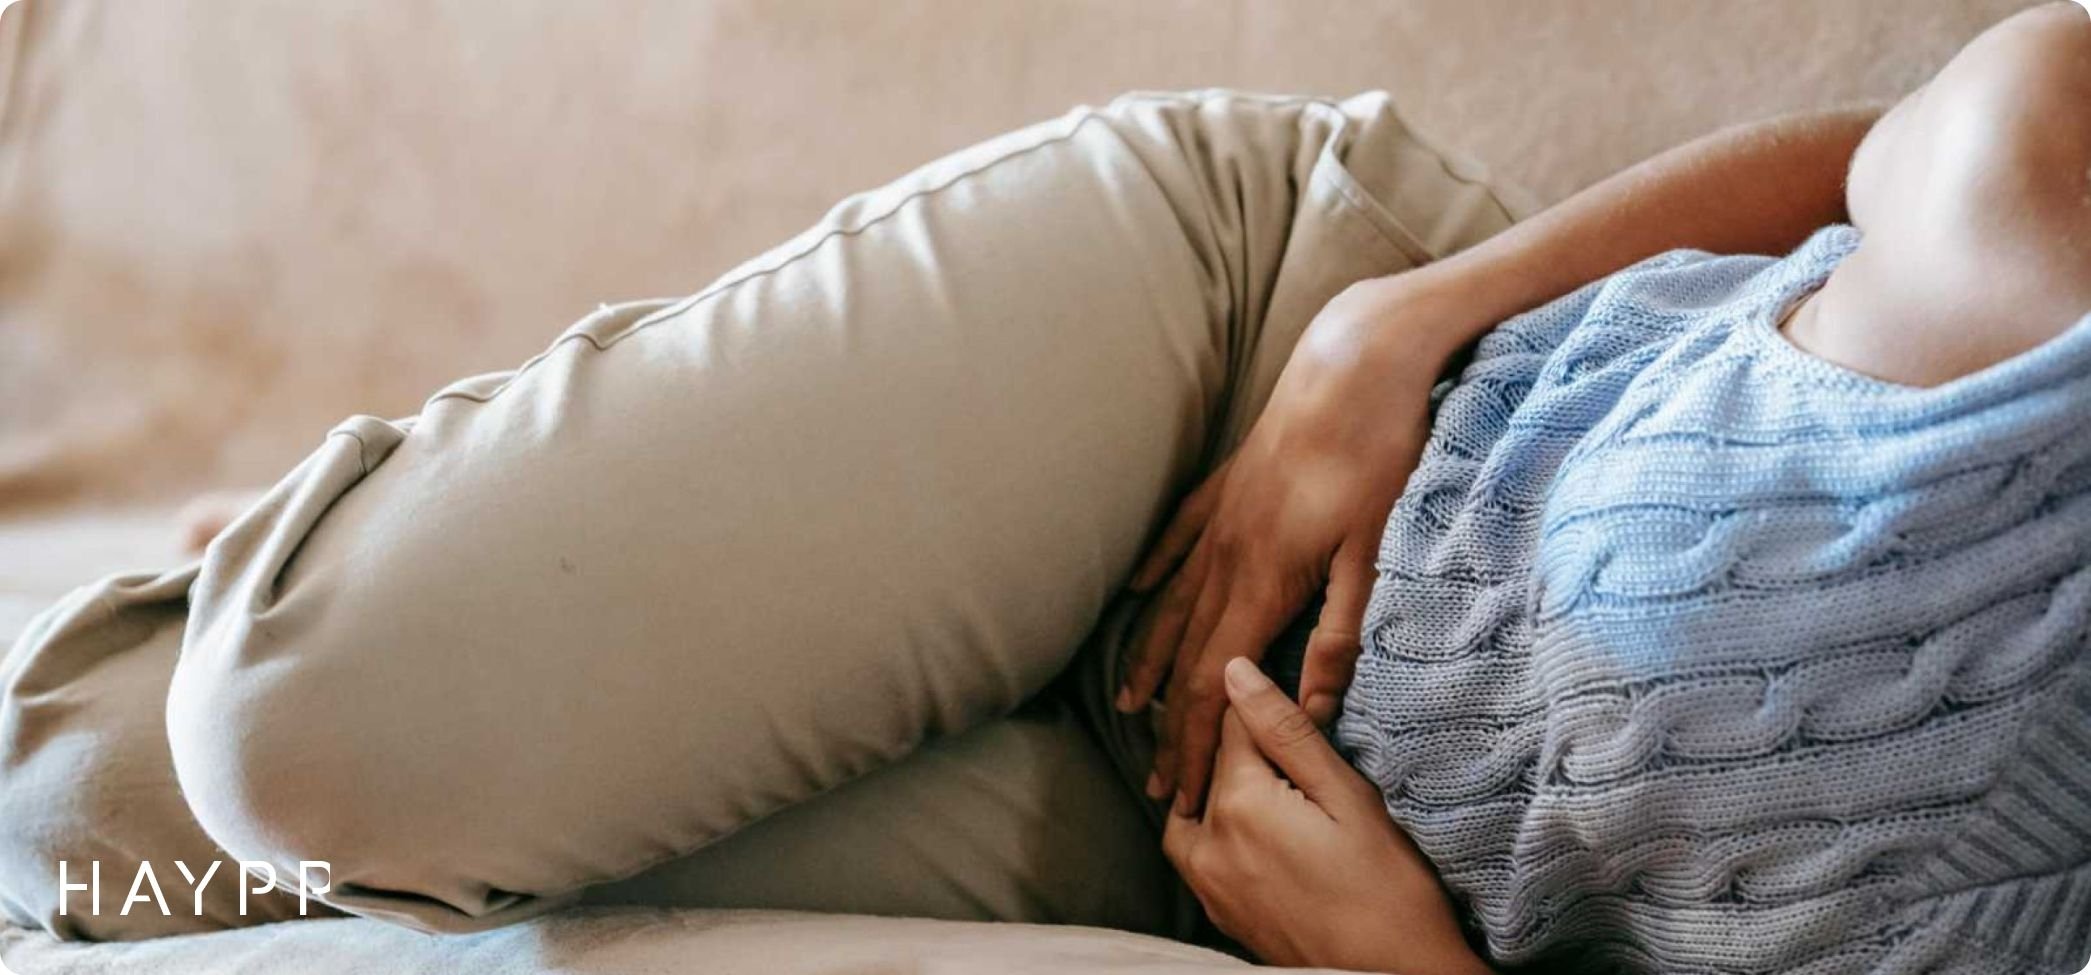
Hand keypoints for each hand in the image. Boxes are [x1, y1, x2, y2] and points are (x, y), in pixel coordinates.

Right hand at [1119, 270, 1468, 814]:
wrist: (1356, 357)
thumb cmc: (1379, 450)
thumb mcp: (1374, 549)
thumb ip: (1339, 631)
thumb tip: (1311, 705)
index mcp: (1263, 578)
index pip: (1213, 682)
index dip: (1192, 742)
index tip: (1177, 791)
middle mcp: (1227, 553)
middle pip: (1185, 656)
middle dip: (1169, 724)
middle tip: (1155, 783)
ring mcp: (1222, 516)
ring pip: (1173, 603)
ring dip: (1150, 660)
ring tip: (1128, 705)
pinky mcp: (1230, 484)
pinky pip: (1178, 539)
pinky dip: (1156, 575)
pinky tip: (1136, 594)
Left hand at [1163, 658, 1491, 974]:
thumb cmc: (1389, 890)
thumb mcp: (1349, 796)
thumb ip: (1286, 732)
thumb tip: (1235, 671)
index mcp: (1239, 803)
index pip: (1230, 722)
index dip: (1262, 703)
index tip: (1288, 702)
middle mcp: (1208, 843)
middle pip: (1210, 765)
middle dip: (1242, 745)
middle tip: (1291, 746)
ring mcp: (1208, 884)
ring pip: (1191, 810)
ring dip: (1218, 788)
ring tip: (1267, 783)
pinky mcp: (1219, 912)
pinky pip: (1195, 854)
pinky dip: (1213, 830)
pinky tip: (1253, 828)